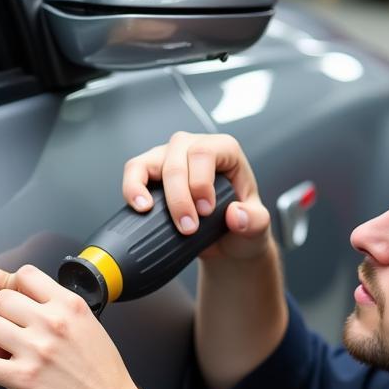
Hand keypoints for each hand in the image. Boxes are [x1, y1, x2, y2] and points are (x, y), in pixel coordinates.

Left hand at [0, 261, 146, 388]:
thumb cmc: (103, 377)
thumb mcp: (89, 328)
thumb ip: (58, 308)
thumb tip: (24, 290)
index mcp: (70, 307)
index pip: (26, 276)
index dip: (9, 281)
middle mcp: (52, 324)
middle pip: (2, 299)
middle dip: (1, 314)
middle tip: (11, 331)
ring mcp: (35, 352)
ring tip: (5, 350)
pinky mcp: (21, 380)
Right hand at [122, 131, 271, 260]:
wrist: (225, 240)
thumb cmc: (240, 224)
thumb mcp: (257, 227)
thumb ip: (254, 221)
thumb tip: (235, 214)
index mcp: (224, 150)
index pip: (204, 153)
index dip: (200, 182)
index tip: (205, 211)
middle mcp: (194, 148)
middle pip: (175, 160)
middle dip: (178, 197)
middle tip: (188, 226)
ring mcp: (170, 158)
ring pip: (149, 162)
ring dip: (146, 189)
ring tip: (149, 211)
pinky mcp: (151, 173)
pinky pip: (133, 172)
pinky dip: (131, 188)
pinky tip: (139, 206)